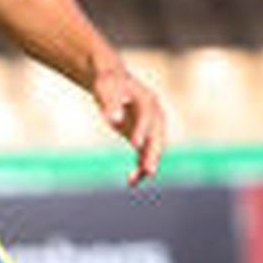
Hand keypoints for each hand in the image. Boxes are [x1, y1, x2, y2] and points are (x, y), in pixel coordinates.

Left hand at [92, 62, 165, 185]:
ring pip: (153, 149)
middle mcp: (155, 115)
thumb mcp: (105, 87)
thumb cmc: (108, 82)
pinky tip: (131, 182)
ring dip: (146, 165)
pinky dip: (139, 168)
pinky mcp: (143, 138)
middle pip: (157, 137)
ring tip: (134, 180)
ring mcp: (151, 128)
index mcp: (148, 100)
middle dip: (152, 154)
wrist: (112, 80)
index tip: (134, 145)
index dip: (142, 131)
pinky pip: (144, 155)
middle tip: (148, 171)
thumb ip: (110, 103)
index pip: (147, 117)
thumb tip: (114, 120)